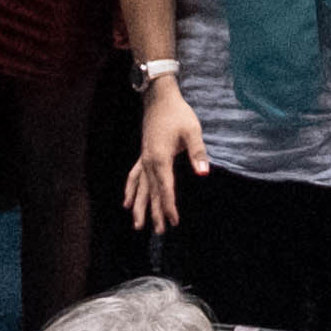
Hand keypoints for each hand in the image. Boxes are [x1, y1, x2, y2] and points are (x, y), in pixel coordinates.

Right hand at [126, 67, 204, 230]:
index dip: (169, 206)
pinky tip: (126, 201)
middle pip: (151, 193)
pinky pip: (134, 177)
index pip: (166, 189)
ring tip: (137, 225)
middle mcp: (149, 162)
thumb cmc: (178, 113)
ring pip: (140, 188)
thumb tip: (203, 173)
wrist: (159, 98)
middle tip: (159, 233)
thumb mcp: (192, 131)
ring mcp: (144, 159)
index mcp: (161, 159)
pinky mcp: (143, 155)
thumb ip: (197, 153)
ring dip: (140, 206)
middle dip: (155, 213)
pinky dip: (130, 190)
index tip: (173, 222)